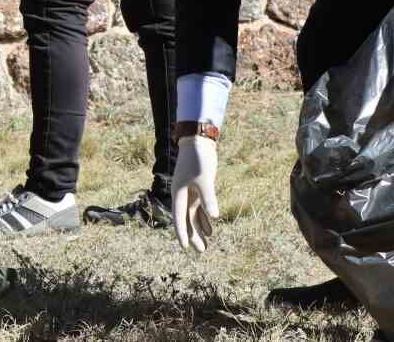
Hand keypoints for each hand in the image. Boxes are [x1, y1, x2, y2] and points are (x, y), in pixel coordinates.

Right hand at [171, 135, 219, 253]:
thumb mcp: (204, 179)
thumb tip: (215, 217)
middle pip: (186, 219)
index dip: (182, 233)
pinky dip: (204, 218)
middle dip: (193, 235)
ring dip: (199, 229)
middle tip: (200, 251)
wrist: (199, 141)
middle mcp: (182, 194)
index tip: (185, 247)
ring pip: (193, 215)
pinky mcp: (198, 187)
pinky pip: (200, 208)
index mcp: (179, 193)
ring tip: (206, 245)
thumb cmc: (199, 159)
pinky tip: (211, 228)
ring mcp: (190, 191)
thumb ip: (208, 198)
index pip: (179, 217)